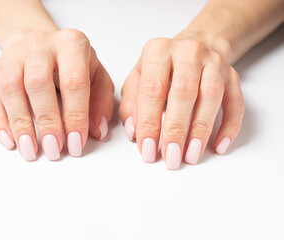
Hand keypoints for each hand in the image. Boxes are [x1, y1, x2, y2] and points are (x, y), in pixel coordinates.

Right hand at [0, 29, 113, 160]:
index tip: (76, 143)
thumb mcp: (98, 77)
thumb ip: (101, 102)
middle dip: (47, 121)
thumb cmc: (75, 65)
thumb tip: (97, 131)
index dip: (75, 116)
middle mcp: (41, 46)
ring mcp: (15, 55)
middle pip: (38, 82)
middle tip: (54, 149)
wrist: (44, 44)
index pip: (73, 82)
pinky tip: (10, 140)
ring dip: (20, 124)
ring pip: (10, 88)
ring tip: (30, 150)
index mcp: (72, 45)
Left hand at [119, 36, 243, 169]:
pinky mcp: (232, 76)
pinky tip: (219, 146)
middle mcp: (188, 52)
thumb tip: (134, 132)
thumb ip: (131, 104)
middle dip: (176, 129)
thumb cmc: (160, 68)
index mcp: (158, 51)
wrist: (192, 47)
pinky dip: (229, 126)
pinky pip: (235, 102)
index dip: (149, 122)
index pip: (152, 90)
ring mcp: (213, 62)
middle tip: (171, 157)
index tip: (147, 148)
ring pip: (211, 95)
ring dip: (201, 129)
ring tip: (191, 156)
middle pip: (183, 92)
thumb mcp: (136, 78)